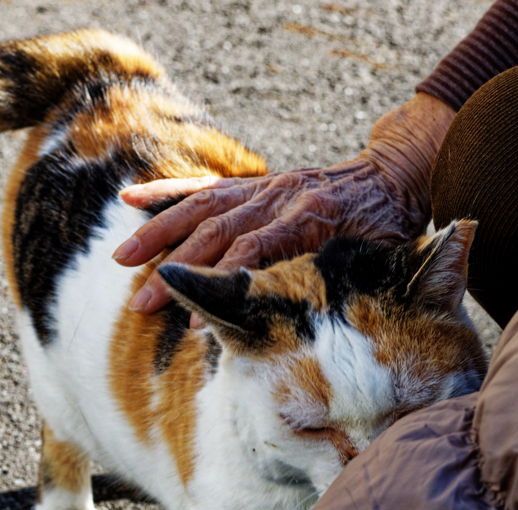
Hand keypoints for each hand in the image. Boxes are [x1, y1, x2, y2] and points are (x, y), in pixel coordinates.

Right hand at [114, 93, 455, 314]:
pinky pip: (206, 187)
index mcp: (312, 218)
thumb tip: (314, 325)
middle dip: (176, 269)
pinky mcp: (255, 184)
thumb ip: (345, 283)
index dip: (222, 285)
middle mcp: (281, 197)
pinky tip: (130, 199)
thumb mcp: (380, 261)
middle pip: (217, 233)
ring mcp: (264, 187)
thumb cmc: (389, 229)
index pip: (254, 252)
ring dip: (158, 233)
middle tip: (141, 304)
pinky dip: (167, 193)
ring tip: (122, 261)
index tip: (194, 319)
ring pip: (201, 208)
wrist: (396, 175)